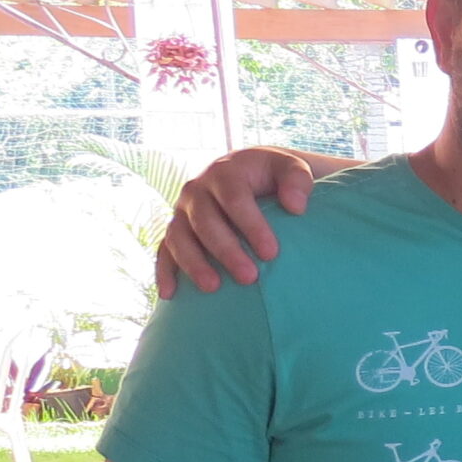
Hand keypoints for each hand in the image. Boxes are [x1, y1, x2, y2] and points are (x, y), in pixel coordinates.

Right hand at [156, 148, 317, 296]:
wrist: (249, 172)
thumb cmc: (274, 175)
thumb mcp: (291, 167)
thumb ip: (298, 179)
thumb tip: (296, 206)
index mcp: (225, 173)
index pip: (235, 199)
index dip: (251, 226)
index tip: (271, 253)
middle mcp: (197, 190)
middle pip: (205, 221)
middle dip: (226, 251)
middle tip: (249, 278)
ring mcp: (182, 211)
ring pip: (179, 237)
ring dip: (193, 263)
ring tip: (213, 288)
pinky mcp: (176, 229)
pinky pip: (164, 250)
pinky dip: (164, 271)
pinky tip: (169, 294)